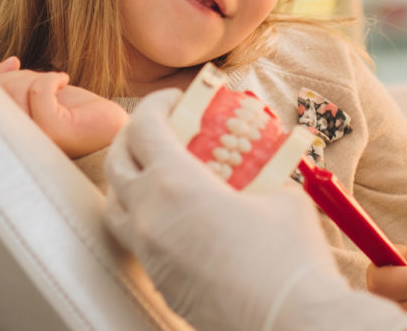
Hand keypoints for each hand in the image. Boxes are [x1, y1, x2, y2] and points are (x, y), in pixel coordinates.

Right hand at [0, 58, 128, 157]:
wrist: (110, 126)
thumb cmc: (74, 113)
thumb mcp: (36, 94)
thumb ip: (9, 84)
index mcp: (10, 138)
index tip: (12, 63)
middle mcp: (18, 144)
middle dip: (15, 77)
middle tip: (38, 77)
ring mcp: (36, 139)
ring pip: (15, 91)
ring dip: (33, 78)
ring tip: (52, 83)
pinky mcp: (56, 131)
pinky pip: (40, 91)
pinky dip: (52, 78)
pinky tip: (64, 80)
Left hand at [105, 88, 406, 330]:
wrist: (288, 323)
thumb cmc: (290, 258)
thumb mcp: (282, 194)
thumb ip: (259, 171)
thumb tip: (258, 161)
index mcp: (175, 184)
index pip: (145, 128)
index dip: (158, 104)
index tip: (176, 98)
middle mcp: (151, 217)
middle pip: (118, 164)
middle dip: (135, 137)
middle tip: (162, 129)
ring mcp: (150, 254)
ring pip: (117, 207)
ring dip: (131, 180)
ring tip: (160, 172)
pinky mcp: (160, 283)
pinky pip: (137, 241)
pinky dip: (146, 218)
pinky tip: (178, 216)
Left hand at [367, 246, 406, 330]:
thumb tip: (380, 250)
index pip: (377, 280)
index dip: (377, 268)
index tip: (385, 261)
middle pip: (377, 296)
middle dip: (384, 282)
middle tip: (402, 275)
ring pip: (386, 309)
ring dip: (392, 297)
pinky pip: (398, 318)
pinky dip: (402, 309)